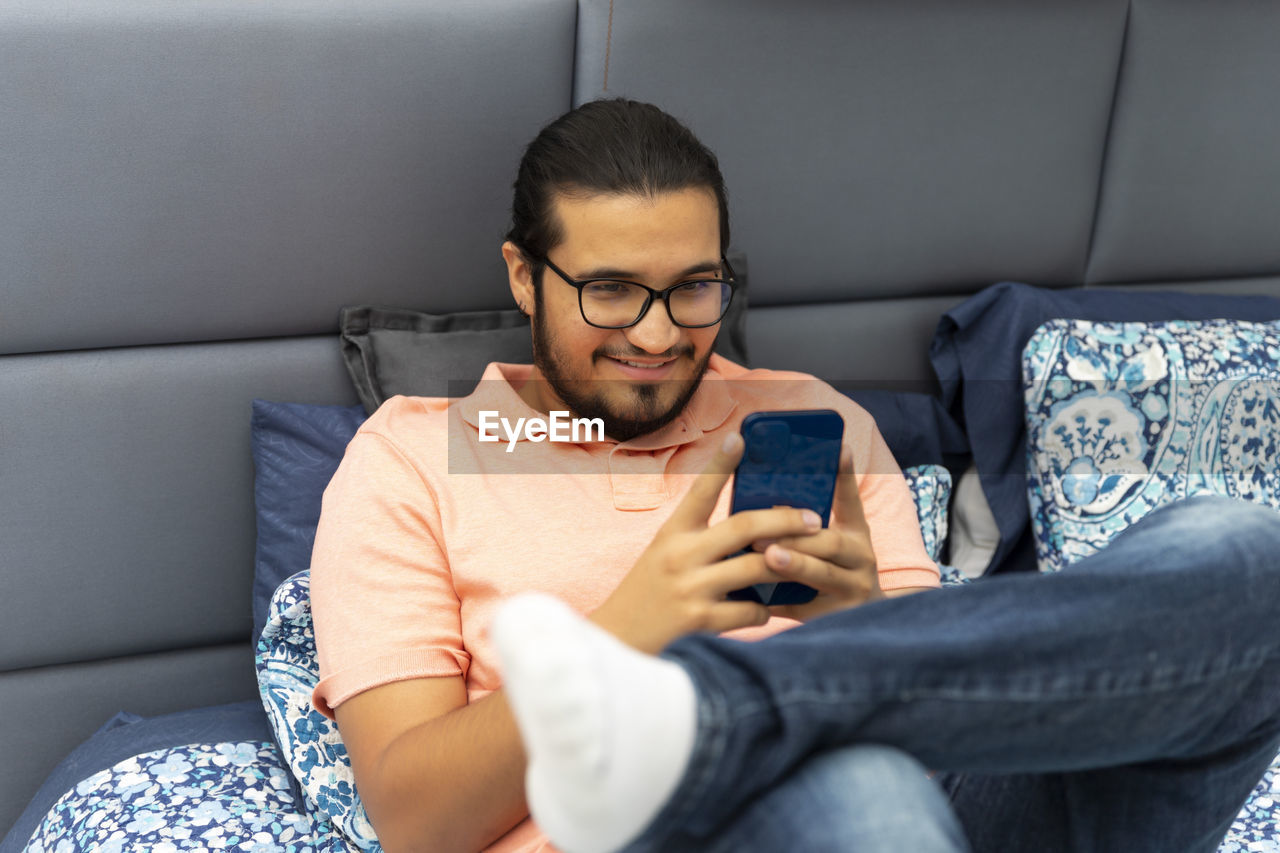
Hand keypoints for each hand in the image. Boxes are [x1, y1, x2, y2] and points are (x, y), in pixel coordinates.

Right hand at [590, 432, 823, 652]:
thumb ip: (700, 540)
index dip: (721, 463)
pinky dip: (763, 610)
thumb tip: (754, 531)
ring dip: (785, 566)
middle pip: (744, 526)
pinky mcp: (698, 621)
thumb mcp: (665, 554)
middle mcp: (680, 555)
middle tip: (815, 519)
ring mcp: (690, 588)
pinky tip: (764, 609)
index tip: (741, 437)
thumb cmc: (649, 592)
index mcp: (672, 533)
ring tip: (803, 565)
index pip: (700, 490)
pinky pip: (748, 611)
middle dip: (785, 520)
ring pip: (755, 568)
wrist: (618, 640)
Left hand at [758, 443, 881, 621]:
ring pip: (823, 574)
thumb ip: (804, 529)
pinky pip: (806, 608)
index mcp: (855, 535)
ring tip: (768, 557)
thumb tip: (759, 501)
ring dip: (794, 563)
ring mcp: (854, 589)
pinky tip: (757, 599)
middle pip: (831, 541)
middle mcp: (861, 559)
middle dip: (797, 534)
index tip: (838, 447)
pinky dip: (781, 602)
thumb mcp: (828, 549)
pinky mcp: (839, 617)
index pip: (850, 500)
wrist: (867, 628)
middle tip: (763, 530)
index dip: (845, 475)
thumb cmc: (831, 577)